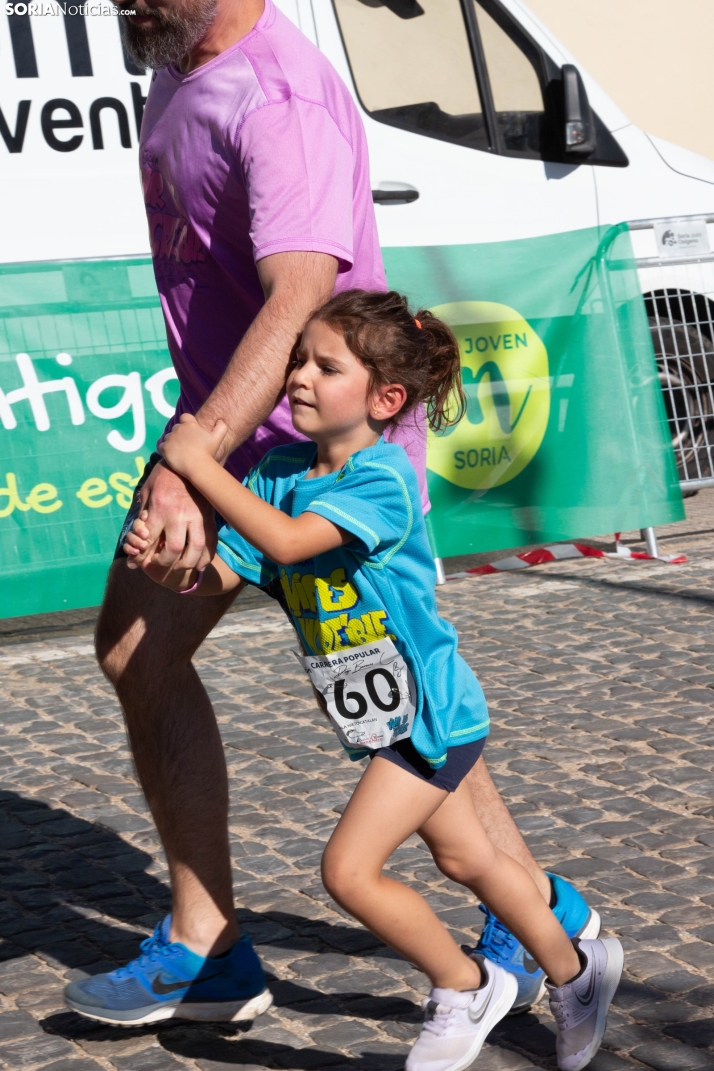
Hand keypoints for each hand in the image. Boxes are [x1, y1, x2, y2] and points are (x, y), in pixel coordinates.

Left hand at [124, 460, 216, 575]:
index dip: (143, 555)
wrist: (190, 459)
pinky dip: (205, 557)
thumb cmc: (164, 475)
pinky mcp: (209, 517)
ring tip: (178, 566)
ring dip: (186, 563)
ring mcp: (197, 516)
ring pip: (196, 548)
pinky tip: (198, 565)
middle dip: (165, 562)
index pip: (150, 540)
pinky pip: (210, 542)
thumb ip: (142, 516)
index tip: (141, 561)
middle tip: (158, 563)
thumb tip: (135, 540)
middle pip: (174, 549)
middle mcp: (180, 514)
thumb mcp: (147, 491)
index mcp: (161, 508)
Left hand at [159, 413, 227, 478]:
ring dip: (172, 442)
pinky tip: (171, 455)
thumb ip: (221, 427)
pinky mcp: (164, 447)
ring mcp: (170, 438)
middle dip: (179, 434)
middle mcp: (179, 428)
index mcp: (190, 424)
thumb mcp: (217, 438)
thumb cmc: (208, 452)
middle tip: (185, 445)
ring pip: (168, 437)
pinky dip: (165, 450)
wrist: (198, 466)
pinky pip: (161, 446)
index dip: (186, 423)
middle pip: (176, 428)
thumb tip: (220, 421)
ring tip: (179, 452)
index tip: (190, 432)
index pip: (185, 417)